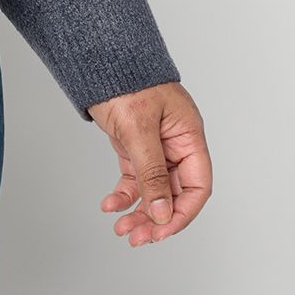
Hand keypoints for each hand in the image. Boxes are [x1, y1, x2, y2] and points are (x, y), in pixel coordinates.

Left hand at [85, 81, 211, 245]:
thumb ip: (152, 172)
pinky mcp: (134, 145)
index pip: (197, 187)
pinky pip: (134, 178)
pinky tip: (109, 205)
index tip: (161, 230)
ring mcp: (155, 146)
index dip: (182, 213)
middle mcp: (176, 144)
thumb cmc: (125, 79)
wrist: (97, 56)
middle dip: (157, 218)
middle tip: (136, 237)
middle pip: (174, 193)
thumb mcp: (139, 129)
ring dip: (139, 211)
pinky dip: (124, 194)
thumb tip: (163, 213)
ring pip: (153, 189)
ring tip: (121, 230)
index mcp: (188, 137)